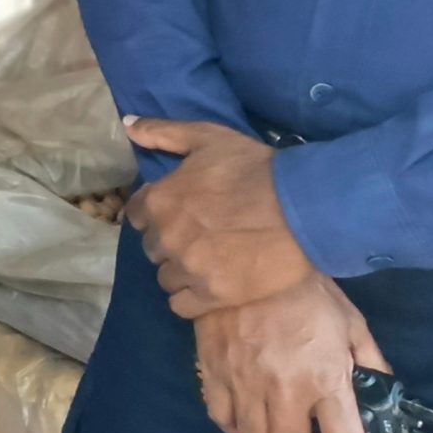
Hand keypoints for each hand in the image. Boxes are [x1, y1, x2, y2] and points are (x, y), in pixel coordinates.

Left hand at [126, 118, 315, 316]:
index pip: (136, 216)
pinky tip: (209, 287)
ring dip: (180, 271)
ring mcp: (188, 268)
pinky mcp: (214, 295)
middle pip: (153, 247)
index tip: (178, 214)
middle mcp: (166, 236)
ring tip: (207, 263)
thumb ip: (163, 132)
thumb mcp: (207, 138)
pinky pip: (181, 305)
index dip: (156, 214)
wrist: (304, 207)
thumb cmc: (256, 169)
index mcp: (159, 200)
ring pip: (165, 277)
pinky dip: (190, 299)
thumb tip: (128, 126)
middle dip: (170, 242)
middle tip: (199, 238)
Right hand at [192, 275, 388, 432]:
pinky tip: (244, 415)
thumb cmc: (306, 290)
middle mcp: (285, 390)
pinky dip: (235, 426)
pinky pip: (221, 418)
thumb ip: (368, 361)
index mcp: (326, 380)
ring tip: (275, 431)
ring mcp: (245, 382)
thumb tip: (378, 390)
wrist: (246, 257)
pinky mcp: (213, 369)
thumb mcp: (351, 324)